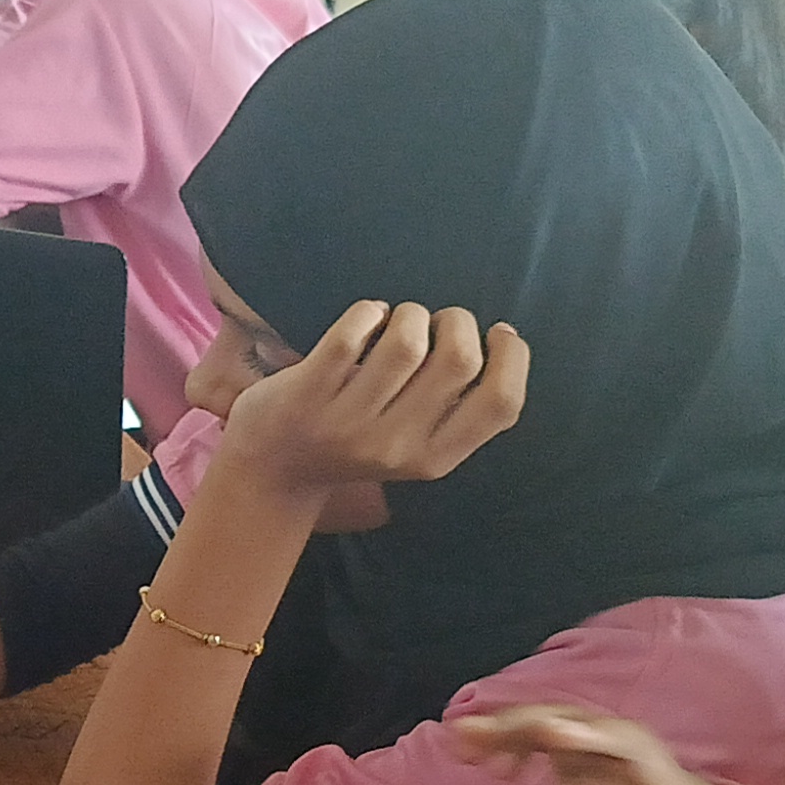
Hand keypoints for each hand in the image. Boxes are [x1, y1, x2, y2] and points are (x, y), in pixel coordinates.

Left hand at [216, 301, 529, 502]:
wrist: (271, 472)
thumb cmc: (354, 443)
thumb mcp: (414, 446)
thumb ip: (453, 411)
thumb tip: (505, 342)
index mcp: (433, 459)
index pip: (501, 405)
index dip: (513, 358)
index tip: (498, 334)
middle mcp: (396, 444)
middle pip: (459, 359)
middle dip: (457, 322)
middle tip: (437, 324)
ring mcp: (350, 420)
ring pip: (408, 341)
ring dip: (411, 313)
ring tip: (398, 321)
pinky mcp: (309, 393)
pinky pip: (354, 330)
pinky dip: (369, 312)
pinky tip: (367, 320)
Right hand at [447, 704, 784, 784]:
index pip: (633, 758)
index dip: (593, 742)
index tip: (551, 736)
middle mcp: (640, 768)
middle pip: (586, 727)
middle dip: (530, 724)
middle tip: (469, 738)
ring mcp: (618, 767)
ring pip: (564, 728)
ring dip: (514, 729)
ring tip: (463, 745)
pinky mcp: (600, 775)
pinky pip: (554, 748)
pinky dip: (518, 746)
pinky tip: (490, 766)